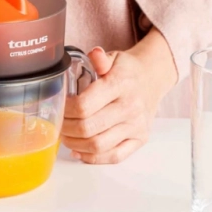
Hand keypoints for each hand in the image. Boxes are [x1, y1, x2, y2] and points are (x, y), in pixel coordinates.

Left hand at [61, 28, 177, 163]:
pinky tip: (80, 150)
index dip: (65, 110)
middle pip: (88, 127)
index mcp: (120, 85)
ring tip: (66, 136)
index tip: (58, 106)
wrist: (153, 78)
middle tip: (58, 123)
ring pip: (98, 145)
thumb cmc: (127, 70)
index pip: (84, 105)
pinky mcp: (140, 139)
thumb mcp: (113, 57)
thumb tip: (94, 54)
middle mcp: (130, 107)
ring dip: (75, 144)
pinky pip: (114, 156)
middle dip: (66, 128)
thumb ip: (100, 58)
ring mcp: (136, 126)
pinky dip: (93, 157)